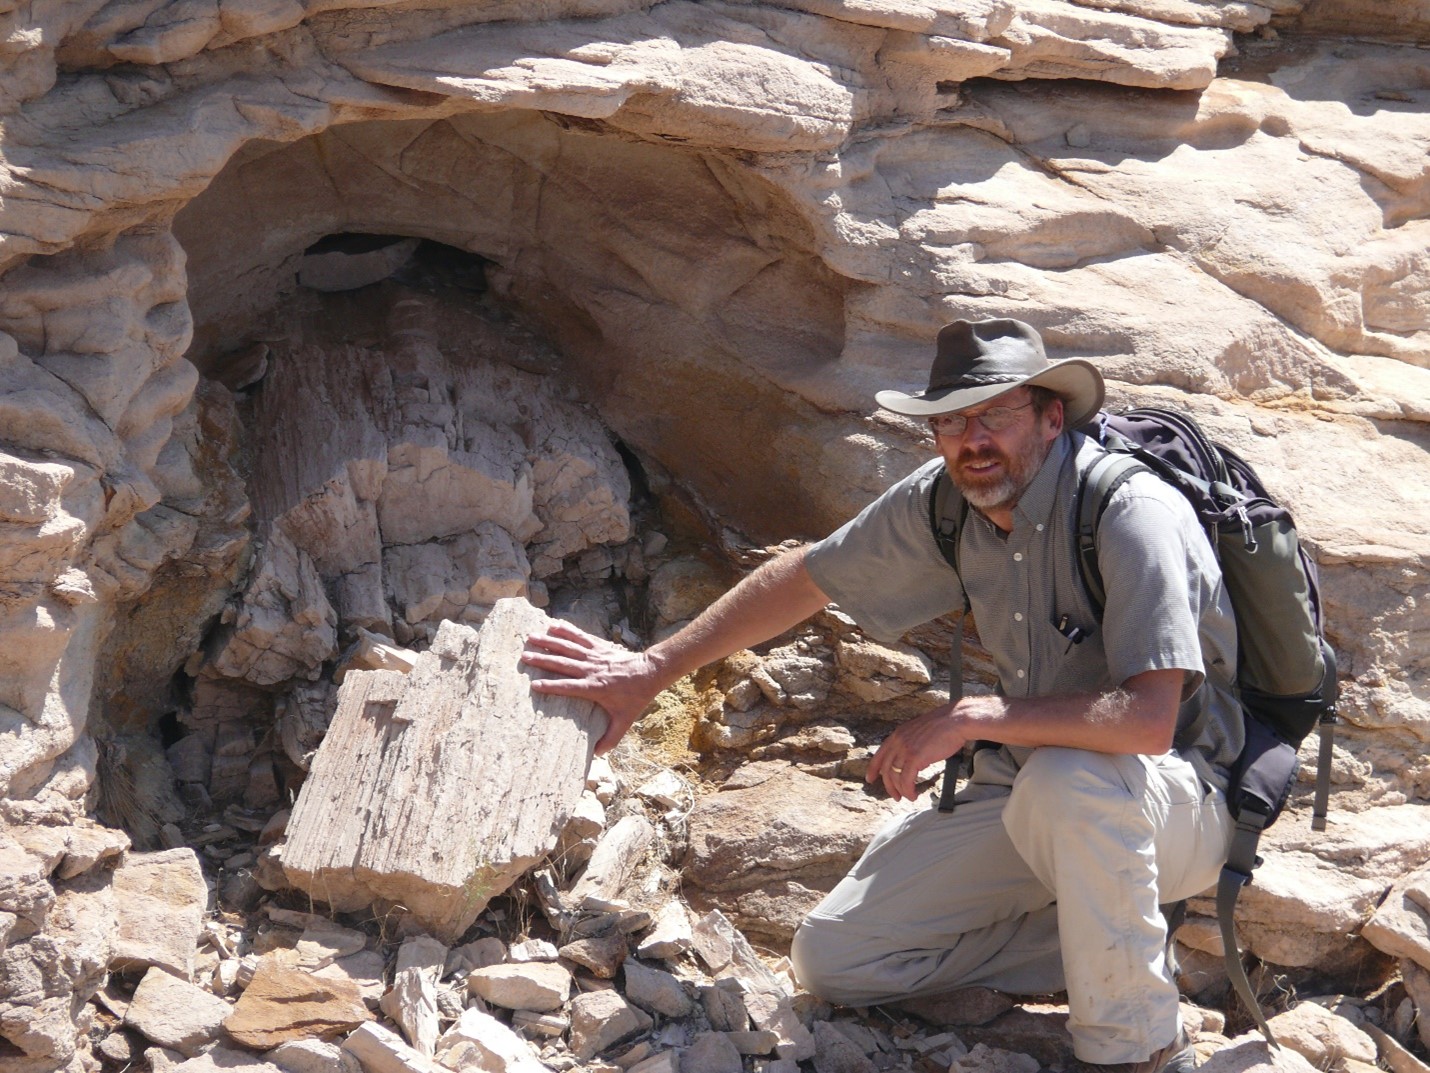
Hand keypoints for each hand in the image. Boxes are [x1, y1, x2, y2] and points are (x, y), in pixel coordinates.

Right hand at [521, 621, 666, 753]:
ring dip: (549, 642)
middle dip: (543, 660)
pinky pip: (580, 637)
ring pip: (569, 647)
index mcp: (594, 688)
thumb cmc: (636, 697)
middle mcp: (592, 670)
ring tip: (531, 637)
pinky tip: (553, 624)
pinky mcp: (599, 646)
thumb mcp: (625, 720)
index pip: (568, 687)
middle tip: (524, 657)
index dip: (551, 686)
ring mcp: (595, 656)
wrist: (650, 671)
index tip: (534, 685)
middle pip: (563, 664)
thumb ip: (611, 738)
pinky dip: (567, 630)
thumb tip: (597, 756)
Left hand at [866, 704, 968, 801]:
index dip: (873, 769)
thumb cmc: (944, 727)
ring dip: (901, 790)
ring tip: (909, 797)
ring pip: (895, 776)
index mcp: (898, 734)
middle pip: (885, 769)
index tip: (870, 779)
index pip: (879, 754)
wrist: (956, 720)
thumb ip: (911, 743)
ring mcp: (905, 749)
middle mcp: (898, 741)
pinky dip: (908, 791)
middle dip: (889, 785)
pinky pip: (906, 780)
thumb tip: (910, 759)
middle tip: (895, 796)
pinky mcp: (915, 757)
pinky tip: (913, 795)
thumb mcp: (920, 732)